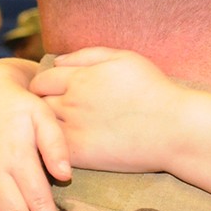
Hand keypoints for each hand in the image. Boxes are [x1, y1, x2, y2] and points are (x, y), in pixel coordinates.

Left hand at [29, 47, 184, 173]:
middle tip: (50, 111)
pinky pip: (52, 149)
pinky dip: (51, 147)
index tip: (51, 92)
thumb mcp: (124, 58)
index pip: (42, 80)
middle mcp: (71, 102)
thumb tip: (57, 60)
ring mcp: (73, 130)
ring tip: (53, 129)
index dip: (43, 85)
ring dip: (43, 127)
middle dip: (39, 105)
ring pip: (41, 127)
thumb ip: (87, 55)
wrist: (174, 129)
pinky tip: (60, 146)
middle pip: (37, 103)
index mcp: (80, 78)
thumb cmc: (153, 90)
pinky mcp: (80, 155)